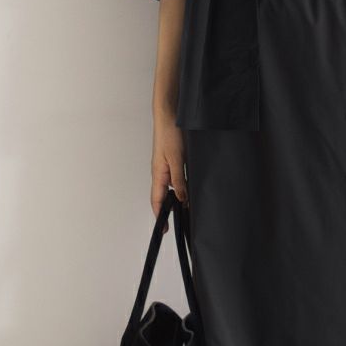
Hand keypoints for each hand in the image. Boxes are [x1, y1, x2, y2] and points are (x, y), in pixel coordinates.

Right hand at [151, 111, 187, 229]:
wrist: (169, 115)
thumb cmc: (170, 134)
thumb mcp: (177, 159)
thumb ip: (179, 179)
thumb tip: (181, 199)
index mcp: (158, 174)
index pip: (157, 200)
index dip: (159, 216)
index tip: (163, 230)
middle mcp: (160, 172)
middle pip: (162, 197)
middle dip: (167, 211)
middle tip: (176, 223)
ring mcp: (165, 166)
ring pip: (169, 188)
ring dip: (175, 199)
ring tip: (185, 210)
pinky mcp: (171, 160)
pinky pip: (174, 178)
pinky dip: (180, 187)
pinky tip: (188, 189)